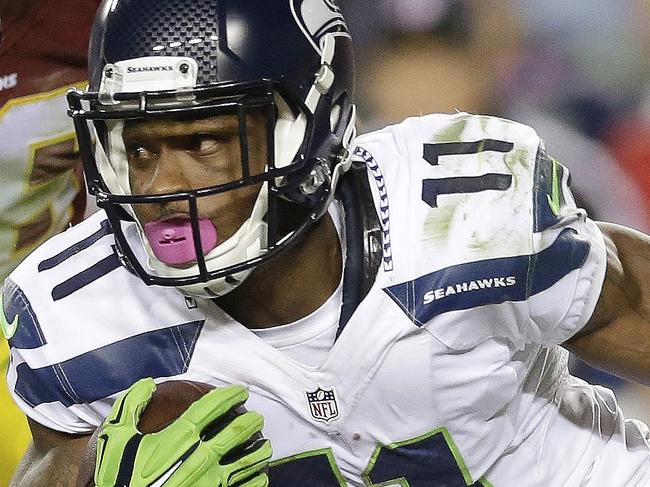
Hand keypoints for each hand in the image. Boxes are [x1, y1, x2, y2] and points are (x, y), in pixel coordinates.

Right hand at [94, 378, 271, 486]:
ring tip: (264, 445)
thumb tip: (147, 383)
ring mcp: (212, 481)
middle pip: (237, 433)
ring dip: (259, 451)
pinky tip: (259, 476)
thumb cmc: (121, 479)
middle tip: (257, 417)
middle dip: (251, 422)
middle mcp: (202, 456)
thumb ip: (131, 406)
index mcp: (180, 438)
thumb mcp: (115, 439)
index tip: (240, 391)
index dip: (228, 396)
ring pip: (247, 462)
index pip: (211, 408)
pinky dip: (256, 480)